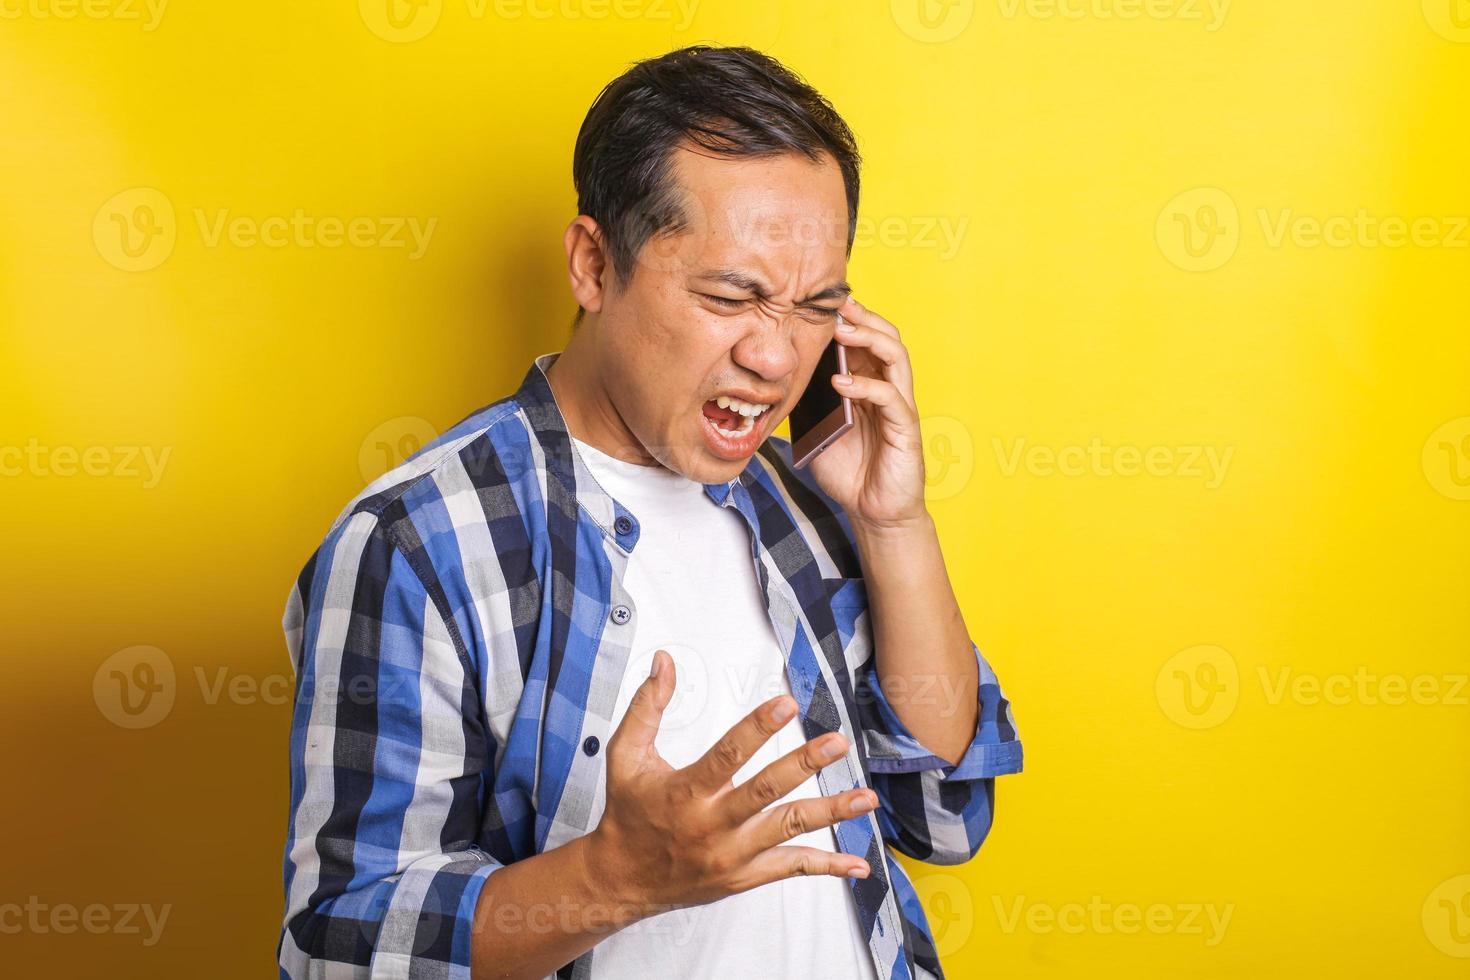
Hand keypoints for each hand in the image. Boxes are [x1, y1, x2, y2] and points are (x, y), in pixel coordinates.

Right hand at [587, 648, 875, 911]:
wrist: (622, 879)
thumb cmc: (628, 812)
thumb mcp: (627, 754)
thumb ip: (648, 706)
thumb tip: (665, 660)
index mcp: (685, 791)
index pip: (727, 755)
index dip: (758, 728)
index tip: (787, 704)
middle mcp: (712, 825)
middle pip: (766, 792)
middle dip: (804, 764)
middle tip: (836, 742)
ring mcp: (731, 854)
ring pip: (788, 830)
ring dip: (831, 812)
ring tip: (867, 797)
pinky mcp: (744, 876)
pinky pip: (791, 868)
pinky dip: (828, 867)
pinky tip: (857, 864)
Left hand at [808, 296, 928, 530]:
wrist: (873, 512)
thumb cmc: (849, 470)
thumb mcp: (817, 429)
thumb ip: (807, 403)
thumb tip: (780, 378)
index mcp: (869, 385)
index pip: (864, 341)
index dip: (848, 320)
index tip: (822, 302)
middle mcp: (888, 389)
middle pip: (885, 337)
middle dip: (862, 317)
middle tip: (837, 305)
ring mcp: (899, 406)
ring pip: (895, 357)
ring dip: (868, 338)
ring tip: (841, 331)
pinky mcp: (905, 428)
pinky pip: (891, 397)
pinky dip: (866, 385)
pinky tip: (842, 382)